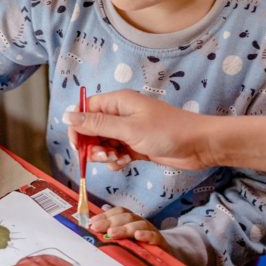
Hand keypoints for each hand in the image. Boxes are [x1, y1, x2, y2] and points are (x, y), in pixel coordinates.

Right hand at [64, 90, 211, 170]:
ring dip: (105, 155)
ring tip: (118, 159)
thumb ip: (97, 124)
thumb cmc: (167, 131)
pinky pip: (116, 153)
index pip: (86, 110)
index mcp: (118, 102)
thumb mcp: (128, 128)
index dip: (77, 127)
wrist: (198, 145)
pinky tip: (125, 163)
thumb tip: (68, 115)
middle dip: (92, 145)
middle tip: (104, 155)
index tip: (77, 146)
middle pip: (92, 129)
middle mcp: (121, 114)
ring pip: (103, 143)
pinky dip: (116, 160)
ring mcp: (129, 130)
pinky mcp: (136, 145)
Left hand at [88, 206, 171, 252]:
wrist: (165, 259)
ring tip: (112, 233)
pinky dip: (146, 235)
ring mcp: (151, 232)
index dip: (106, 215)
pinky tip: (137, 236)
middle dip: (111, 221)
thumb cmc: (142, 248)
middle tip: (97, 227)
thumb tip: (95, 219)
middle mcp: (141, 223)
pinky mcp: (161, 243)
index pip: (119, 212)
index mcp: (132, 221)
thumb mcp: (126, 240)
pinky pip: (154, 237)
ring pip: (139, 225)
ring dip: (125, 228)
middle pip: (127, 217)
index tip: (92, 222)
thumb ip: (112, 229)